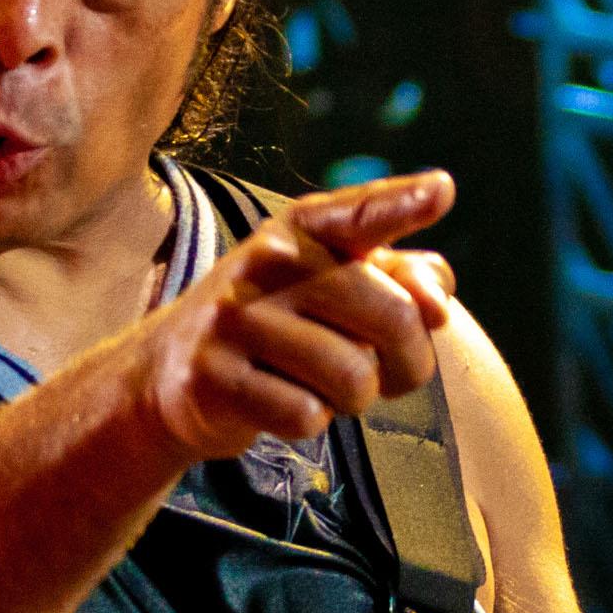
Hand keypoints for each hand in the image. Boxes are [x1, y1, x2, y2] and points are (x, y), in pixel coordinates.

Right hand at [139, 172, 459, 457]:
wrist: (169, 374)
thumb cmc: (276, 326)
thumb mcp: (330, 285)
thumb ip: (398, 279)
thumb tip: (437, 303)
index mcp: (301, 229)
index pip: (360, 214)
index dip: (402, 204)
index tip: (443, 190)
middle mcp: (266, 261)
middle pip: (392, 316)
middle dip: (409, 361)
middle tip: (386, 373)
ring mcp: (235, 318)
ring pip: (354, 376)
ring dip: (355, 399)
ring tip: (323, 386)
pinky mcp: (214, 376)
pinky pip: (306, 415)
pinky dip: (310, 421)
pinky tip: (283, 404)